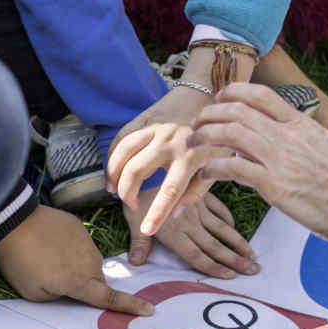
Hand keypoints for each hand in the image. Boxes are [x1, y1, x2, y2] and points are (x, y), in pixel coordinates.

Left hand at [0, 204, 152, 314]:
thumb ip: (58, 298)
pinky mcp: (79, 227)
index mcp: (80, 282)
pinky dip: (69, 248)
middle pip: (95, 280)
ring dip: (75, 265)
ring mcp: (86, 242)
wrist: (15, 221)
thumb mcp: (33, 293)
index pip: (110, 299)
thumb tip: (69, 290)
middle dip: (82, 284)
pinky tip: (47, 244)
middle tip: (53, 278)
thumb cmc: (21, 261)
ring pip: (88, 262)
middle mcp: (90, 262)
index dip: (130, 306)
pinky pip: (81, 244)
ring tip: (46, 259)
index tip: (150, 309)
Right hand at [107, 85, 216, 238]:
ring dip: (113, 173)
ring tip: (113, 190)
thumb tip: (176, 216)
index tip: (147, 230)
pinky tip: (112, 171)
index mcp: (191, 157)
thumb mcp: (215, 167)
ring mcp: (156, 128)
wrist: (208, 97)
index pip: (171, 191)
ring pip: (124, 151)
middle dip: (127, 193)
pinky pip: (121, 138)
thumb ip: (196, 193)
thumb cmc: (214, 140)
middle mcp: (171, 141)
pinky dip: (112, 156)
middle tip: (131, 205)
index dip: (158, 213)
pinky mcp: (145, 120)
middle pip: (136, 170)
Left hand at [126, 191, 257, 279]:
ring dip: (237, 242)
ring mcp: (197, 209)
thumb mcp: (132, 220)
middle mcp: (189, 223)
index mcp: (174, 233)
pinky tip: (234, 226)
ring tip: (251, 254)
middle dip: (234, 259)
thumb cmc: (136, 196)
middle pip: (214, 246)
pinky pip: (218, 208)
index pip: (197, 256)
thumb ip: (139, 243)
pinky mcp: (200, 195)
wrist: (146, 167)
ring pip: (221, 229)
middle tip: (252, 269)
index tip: (230, 276)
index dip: (213, 267)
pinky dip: (227, 217)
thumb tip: (135, 263)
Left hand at [189, 84, 327, 245]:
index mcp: (302, 125)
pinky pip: (232, 168)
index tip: (220, 99)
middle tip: (197, 124)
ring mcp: (280, 158)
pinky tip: (205, 175)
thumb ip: (308, 142)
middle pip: (237, 110)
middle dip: (210, 114)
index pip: (261, 95)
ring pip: (229, 133)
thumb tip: (299, 141)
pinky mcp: (273, 185)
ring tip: (192, 145)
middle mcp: (288, 135)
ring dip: (205, 137)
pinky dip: (212, 168)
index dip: (234, 93)